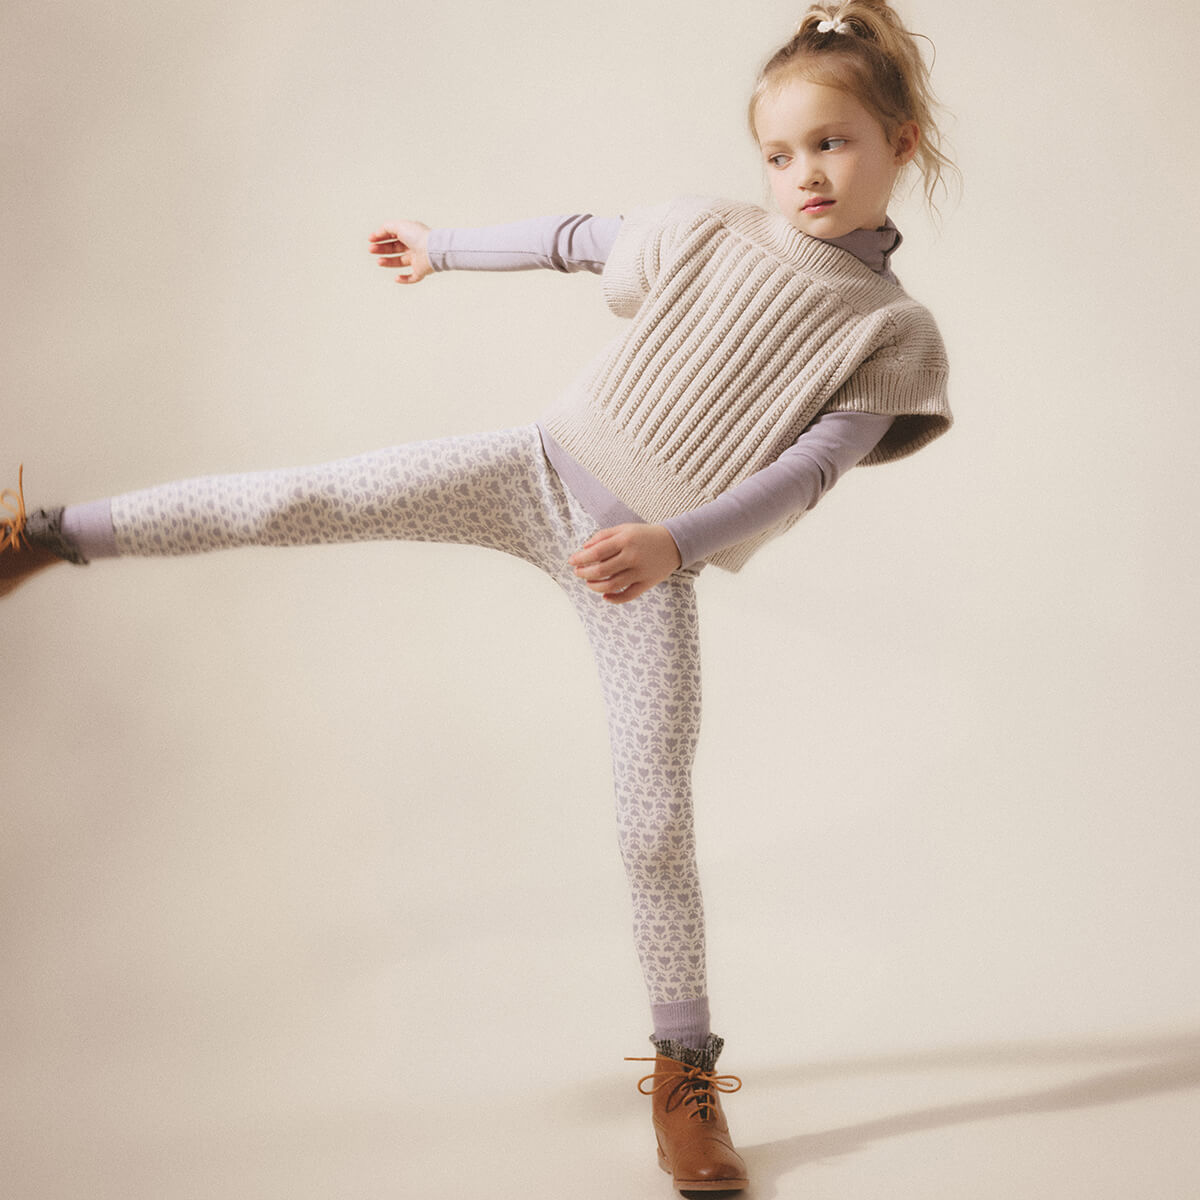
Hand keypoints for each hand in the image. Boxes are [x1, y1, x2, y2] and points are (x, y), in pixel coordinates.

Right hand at [368, 219, 432, 283]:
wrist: (433, 250)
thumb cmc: (418, 236)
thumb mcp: (399, 226)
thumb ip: (386, 227)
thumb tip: (377, 233)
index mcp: (410, 234)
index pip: (393, 236)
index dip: (381, 237)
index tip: (370, 240)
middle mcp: (413, 246)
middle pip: (394, 248)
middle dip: (382, 249)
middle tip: (371, 250)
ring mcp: (418, 259)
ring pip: (400, 262)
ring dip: (388, 262)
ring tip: (379, 262)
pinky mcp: (422, 271)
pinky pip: (412, 277)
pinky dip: (404, 279)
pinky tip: (396, 278)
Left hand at [568, 523, 682, 604]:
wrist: (674, 543)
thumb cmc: (644, 535)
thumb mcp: (624, 529)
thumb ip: (603, 536)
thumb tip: (584, 548)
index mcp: (625, 540)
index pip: (596, 553)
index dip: (580, 559)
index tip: (572, 561)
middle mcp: (632, 556)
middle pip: (601, 571)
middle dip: (584, 573)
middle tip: (578, 573)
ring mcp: (640, 572)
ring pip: (612, 585)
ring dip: (595, 587)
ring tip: (589, 583)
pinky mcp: (647, 583)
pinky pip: (627, 595)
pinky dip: (614, 599)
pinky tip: (605, 596)